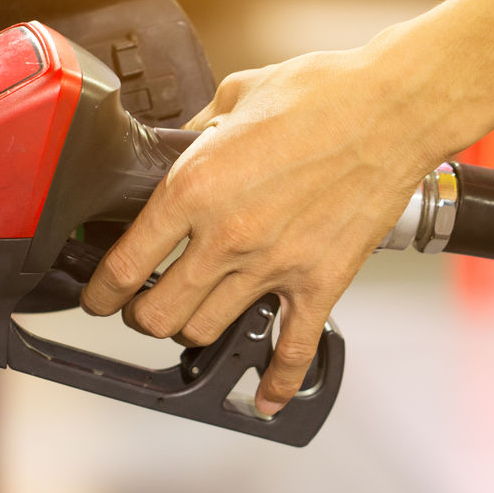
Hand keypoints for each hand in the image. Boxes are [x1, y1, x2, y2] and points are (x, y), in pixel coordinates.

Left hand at [82, 38, 455, 416]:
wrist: (394, 108)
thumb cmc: (321, 94)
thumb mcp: (234, 96)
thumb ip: (198, 133)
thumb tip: (182, 147)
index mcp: (193, 188)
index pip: (124, 264)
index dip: (101, 292)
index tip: (99, 296)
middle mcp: (226, 237)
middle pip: (158, 314)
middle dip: (141, 316)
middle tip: (142, 307)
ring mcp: (273, 266)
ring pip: (206, 333)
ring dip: (192, 332)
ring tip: (192, 319)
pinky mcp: (319, 283)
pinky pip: (292, 351)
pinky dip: (278, 383)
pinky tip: (266, 399)